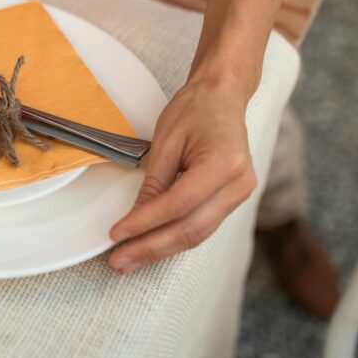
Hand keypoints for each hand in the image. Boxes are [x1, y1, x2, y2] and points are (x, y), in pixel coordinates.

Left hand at [107, 79, 257, 271]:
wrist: (223, 96)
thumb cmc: (196, 109)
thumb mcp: (166, 140)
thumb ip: (153, 182)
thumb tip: (134, 218)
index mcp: (224, 163)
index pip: (179, 204)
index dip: (145, 223)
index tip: (117, 234)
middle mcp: (239, 184)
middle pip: (190, 229)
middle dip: (150, 247)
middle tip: (119, 261)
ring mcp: (240, 194)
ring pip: (197, 234)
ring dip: (161, 249)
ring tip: (129, 260)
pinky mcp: (232, 200)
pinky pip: (202, 226)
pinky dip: (174, 238)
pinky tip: (151, 246)